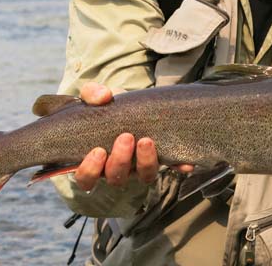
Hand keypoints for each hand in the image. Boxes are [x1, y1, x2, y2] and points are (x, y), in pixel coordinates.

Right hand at [73, 82, 192, 191]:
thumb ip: (92, 93)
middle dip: (120, 160)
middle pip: (115, 178)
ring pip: (143, 176)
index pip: (86, 178)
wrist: (131, 103)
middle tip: (126, 137)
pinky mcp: (161, 160)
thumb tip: (104, 96)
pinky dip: (178, 165)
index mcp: (95, 160)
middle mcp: (117, 169)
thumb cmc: (107, 106)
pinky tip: (185, 163)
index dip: (90, 170)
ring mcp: (140, 167)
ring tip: (146, 140)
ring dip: (146, 162)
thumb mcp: (97, 96)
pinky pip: (170, 167)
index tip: (98, 151)